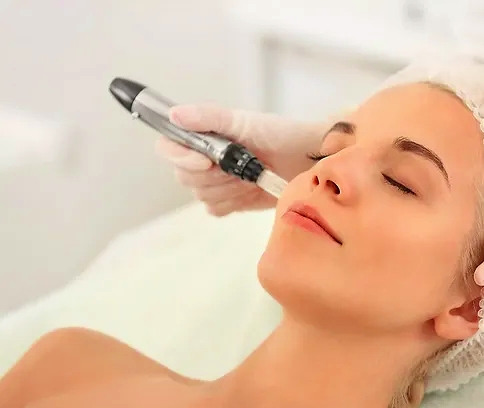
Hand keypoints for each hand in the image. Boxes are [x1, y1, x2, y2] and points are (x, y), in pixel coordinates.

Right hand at [156, 104, 325, 215]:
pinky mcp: (229, 201)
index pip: (168, 148)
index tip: (207, 161)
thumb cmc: (279, 135)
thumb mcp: (243, 121)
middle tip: (242, 166)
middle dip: (215, 175)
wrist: (307, 161)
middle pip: (184, 176)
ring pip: (201, 195)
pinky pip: (215, 209)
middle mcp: (203, 158)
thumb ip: (208, 117)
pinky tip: (250, 190)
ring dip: (228, 188)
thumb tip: (174, 115)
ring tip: (251, 175)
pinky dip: (233, 202)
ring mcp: (215, 182)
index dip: (181, 158)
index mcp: (202, 135)